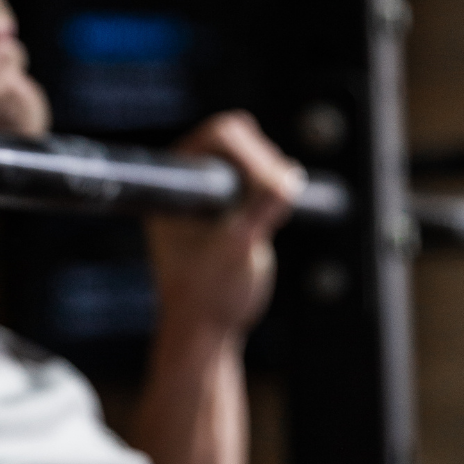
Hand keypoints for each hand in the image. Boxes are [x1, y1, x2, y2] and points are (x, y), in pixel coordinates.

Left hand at [145, 111, 304, 340]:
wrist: (205, 328)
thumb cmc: (208, 294)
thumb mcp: (238, 250)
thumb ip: (261, 210)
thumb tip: (288, 178)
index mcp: (176, 184)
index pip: (220, 135)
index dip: (253, 155)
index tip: (272, 187)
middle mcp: (188, 180)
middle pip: (239, 137)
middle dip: (265, 165)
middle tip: (276, 203)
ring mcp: (209, 190)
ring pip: (253, 154)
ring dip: (271, 177)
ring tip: (270, 215)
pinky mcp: (229, 204)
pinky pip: (260, 176)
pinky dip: (274, 190)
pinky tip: (274, 215)